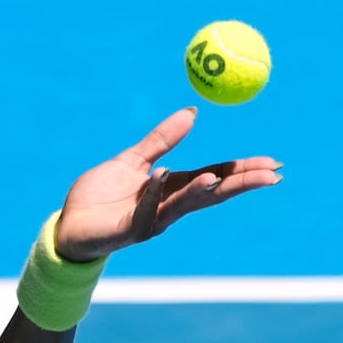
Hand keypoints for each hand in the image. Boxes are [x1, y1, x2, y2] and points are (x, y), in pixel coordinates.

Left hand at [54, 107, 281, 261]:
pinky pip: (145, 211)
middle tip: (271, 175)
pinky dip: (154, 193)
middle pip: (210, 194)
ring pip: (181, 205)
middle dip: (239, 184)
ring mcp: (150, 222)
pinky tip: (161, 175)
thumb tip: (192, 112)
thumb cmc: (100, 196)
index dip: (241, 170)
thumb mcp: (133, 161)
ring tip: (218, 176)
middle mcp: (167, 207)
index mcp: (172, 188)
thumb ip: (162, 140)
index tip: (273, 162)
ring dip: (200, 191)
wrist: (68, 223)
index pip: (214, 176)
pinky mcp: (128, 231)